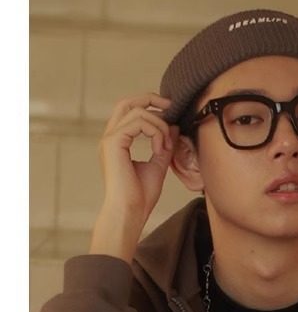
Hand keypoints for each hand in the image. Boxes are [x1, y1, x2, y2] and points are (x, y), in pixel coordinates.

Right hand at [90, 93, 178, 261]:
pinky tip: (160, 149)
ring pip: (137, 111)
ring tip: (166, 146)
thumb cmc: (140, 196)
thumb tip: (174, 127)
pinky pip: (137, 122)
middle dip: (152, 99)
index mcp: (118, 141)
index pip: (131, 110)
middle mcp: (111, 137)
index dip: (151, 105)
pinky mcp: (113, 143)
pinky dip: (155, 132)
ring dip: (159, 125)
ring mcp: (109, 139)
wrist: (130, 212)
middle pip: (127, 102)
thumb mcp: (158, 165)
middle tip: (172, 106)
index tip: (171, 112)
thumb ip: (164, 145)